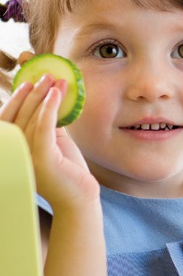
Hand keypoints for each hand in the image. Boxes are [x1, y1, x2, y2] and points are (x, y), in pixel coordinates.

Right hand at [0, 74, 98, 209]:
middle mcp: (13, 154)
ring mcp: (26, 157)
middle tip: (46, 75)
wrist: (80, 199)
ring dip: (44, 95)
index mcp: (12, 151)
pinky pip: (44, 128)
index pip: (8, 119)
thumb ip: (46, 124)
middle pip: (19, 115)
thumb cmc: (67, 172)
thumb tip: (48, 98)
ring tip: (57, 80)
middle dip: (32, 92)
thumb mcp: (53, 143)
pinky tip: (57, 94)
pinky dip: (49, 108)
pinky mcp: (42, 159)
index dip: (16, 98)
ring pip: (31, 118)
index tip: (28, 81)